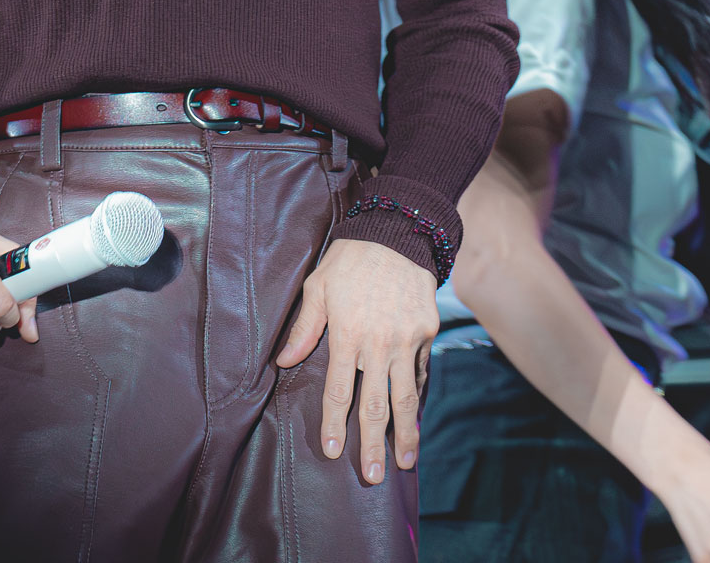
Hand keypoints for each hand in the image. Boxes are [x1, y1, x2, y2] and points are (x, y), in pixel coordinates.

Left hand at [275, 239, 437, 484]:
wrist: (397, 233)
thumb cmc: (349, 260)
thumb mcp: (317, 288)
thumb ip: (304, 329)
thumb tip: (283, 362)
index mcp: (347, 336)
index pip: (339, 392)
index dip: (335, 424)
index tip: (334, 452)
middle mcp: (378, 345)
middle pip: (374, 405)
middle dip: (373, 444)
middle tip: (373, 476)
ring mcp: (407, 341)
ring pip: (405, 397)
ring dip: (405, 433)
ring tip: (405, 462)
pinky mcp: (426, 333)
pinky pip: (421, 372)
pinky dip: (418, 397)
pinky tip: (415, 418)